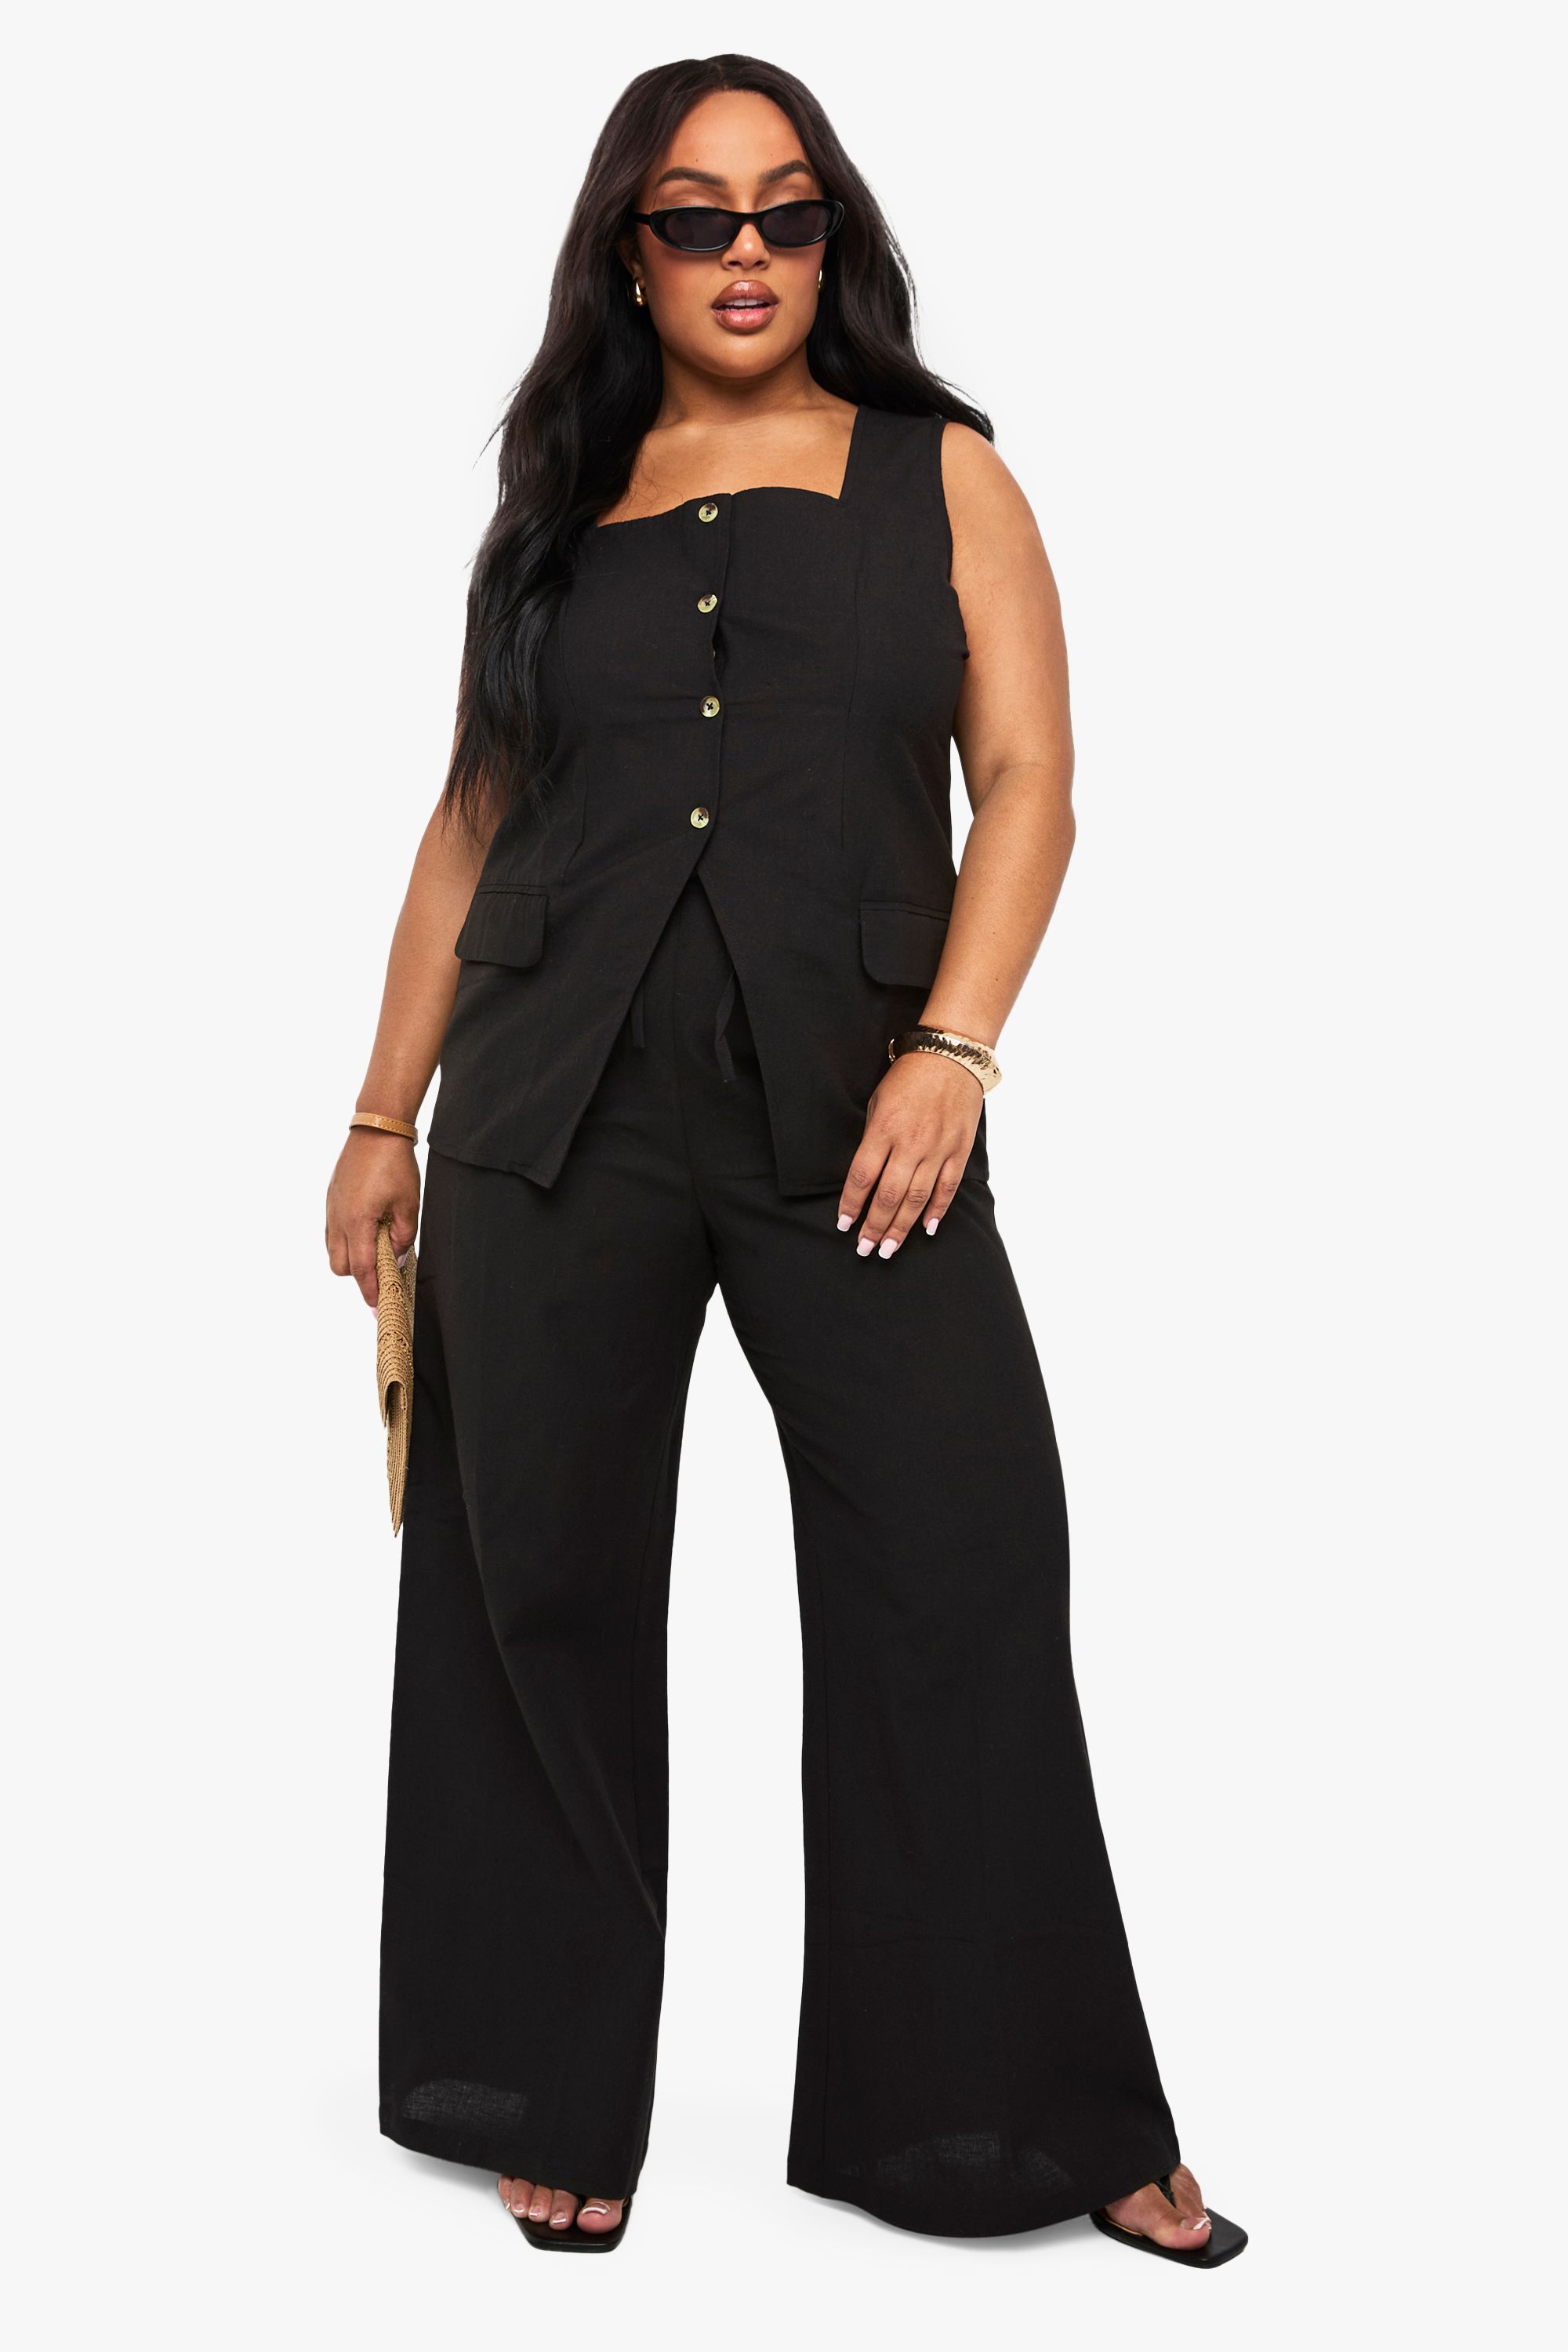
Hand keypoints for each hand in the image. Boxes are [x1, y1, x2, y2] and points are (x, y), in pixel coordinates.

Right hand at [326, 1132, 419, 1307]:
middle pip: (340, 1266)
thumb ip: (403, 1237)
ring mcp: (331, 1208)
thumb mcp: (409, 1204)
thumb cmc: (395, 1164)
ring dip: (350, 1258)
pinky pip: (332, 1231)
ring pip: (333, 1250)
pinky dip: (345, 1240)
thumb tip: (397, 1258)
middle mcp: (338, 1219)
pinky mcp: (331, 1199)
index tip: (378, 1305)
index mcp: (357, 1222)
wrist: (376, 1130)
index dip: (370, 1290)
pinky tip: (365, 1231)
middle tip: (382, 1274)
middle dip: (359, 1276)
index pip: (361, 1269)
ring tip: (374, 1251)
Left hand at [837, 1051, 983, 1255]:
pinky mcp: (959, 1150)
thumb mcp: (878, 1102)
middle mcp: (910, 1144)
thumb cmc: (909, 1076)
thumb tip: (866, 1176)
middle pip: (888, 1196)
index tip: (844, 1225)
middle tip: (865, 1249)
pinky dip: (936, 1211)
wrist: (951, 1056)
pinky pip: (946, 1188)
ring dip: (901, 1228)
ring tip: (889, 1249)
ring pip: (916, 1199)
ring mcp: (937, 1149)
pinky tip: (925, 1229)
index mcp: (884, 1130)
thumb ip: (872, 1139)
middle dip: (874, 1227)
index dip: (851, 1205)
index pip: (862, 1177)